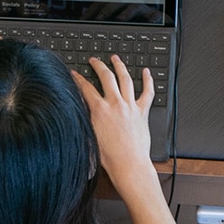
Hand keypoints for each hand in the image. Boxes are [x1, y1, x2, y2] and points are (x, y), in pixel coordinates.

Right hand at [71, 55, 155, 187]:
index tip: (75, 73)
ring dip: (120, 66)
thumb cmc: (108, 157)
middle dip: (99, 65)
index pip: (86, 88)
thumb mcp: (89, 136)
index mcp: (99, 110)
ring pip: (125, 79)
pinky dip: (148, 81)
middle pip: (106, 77)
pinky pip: (147, 92)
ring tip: (116, 59)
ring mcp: (130, 106)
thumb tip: (78, 111)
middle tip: (95, 60)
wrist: (128, 164)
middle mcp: (115, 104)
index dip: (78, 78)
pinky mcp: (142, 112)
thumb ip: (84, 120)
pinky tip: (147, 72)